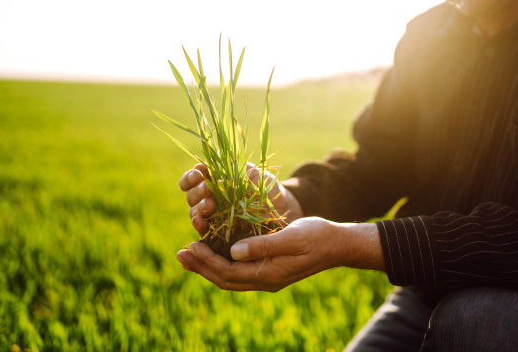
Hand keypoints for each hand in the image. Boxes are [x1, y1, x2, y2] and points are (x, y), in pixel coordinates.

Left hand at [176, 217, 384, 291]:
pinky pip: (240, 271)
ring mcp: (267, 277)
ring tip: (190, 255)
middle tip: (180, 254)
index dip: (207, 261)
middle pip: (225, 279)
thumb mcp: (291, 237)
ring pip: (231, 277)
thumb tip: (233, 251)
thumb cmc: (317, 236)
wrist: (338, 244)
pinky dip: (223, 263)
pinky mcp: (270, 269)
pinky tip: (215, 252)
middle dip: (201, 267)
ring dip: (208, 267)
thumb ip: (263, 245)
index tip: (191, 245)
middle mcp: (265, 280)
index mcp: (268, 274)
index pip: (229, 272)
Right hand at [179, 163, 303, 235]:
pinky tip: (201, 223)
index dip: (191, 177)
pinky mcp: (219, 234)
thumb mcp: (251, 173)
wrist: (283, 209)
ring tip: (209, 205)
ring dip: (198, 209)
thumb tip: (210, 159)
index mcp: (213, 182)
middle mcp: (209, 200)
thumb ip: (232, 167)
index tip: (199, 174)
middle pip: (191, 196)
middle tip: (208, 191)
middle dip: (197, 192)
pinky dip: (199, 227)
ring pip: (195, 213)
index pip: (192, 180)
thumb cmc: (266, 188)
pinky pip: (204, 232)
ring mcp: (213, 218)